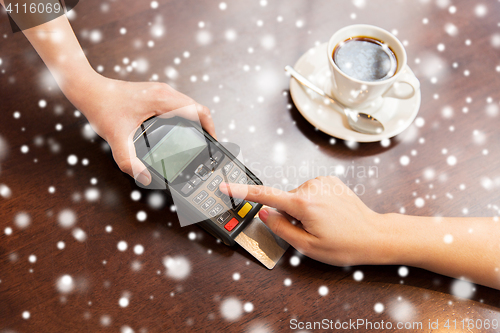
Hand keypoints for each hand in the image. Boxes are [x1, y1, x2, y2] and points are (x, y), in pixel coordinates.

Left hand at [66, 73, 215, 184]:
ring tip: (196, 139)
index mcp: (162, 100)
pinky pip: (179, 104)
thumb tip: (144, 177)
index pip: (198, 110)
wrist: (89, 90)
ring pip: (189, 105)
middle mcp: (164, 92)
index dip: (211, 127)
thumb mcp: (116, 139)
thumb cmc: (102, 108)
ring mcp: (160, 91)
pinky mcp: (155, 93)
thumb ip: (129, 162)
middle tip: (206, 145)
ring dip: (196, 121)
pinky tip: (179, 130)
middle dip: (206, 126)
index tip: (213, 142)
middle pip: (197, 108)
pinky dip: (185, 117)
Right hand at [220, 176, 392, 265]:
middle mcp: (311, 187)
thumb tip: (264, 213)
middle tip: (310, 231)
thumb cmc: (346, 244)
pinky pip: (309, 192)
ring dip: (302, 210)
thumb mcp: (308, 246)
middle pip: (284, 200)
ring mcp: (322, 182)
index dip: (242, 192)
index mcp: (304, 203)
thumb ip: (281, 228)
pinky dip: (312, 203)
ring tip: (323, 224)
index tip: (226, 186)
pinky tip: (327, 215)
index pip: (265, 196)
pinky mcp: (329, 181)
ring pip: (297, 197)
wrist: (374, 235)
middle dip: (289, 215)